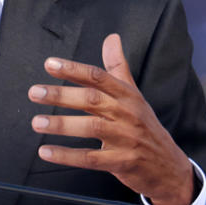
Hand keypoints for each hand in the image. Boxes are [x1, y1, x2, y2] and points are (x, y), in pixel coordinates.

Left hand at [29, 33, 195, 204]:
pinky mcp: (122, 162)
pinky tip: (46, 151)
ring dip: (62, 124)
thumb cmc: (145, 127)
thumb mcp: (134, 95)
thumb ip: (118, 67)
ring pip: (91, 127)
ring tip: (37, 122)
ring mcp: (126, 138)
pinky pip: (91, 159)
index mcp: (127, 95)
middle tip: (35, 92)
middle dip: (62, 95)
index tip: (50, 64)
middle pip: (92, 99)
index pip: (99, 77)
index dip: (74, 69)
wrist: (169, 166)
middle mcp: (127, 113)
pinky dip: (67, 155)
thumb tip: (111, 38)